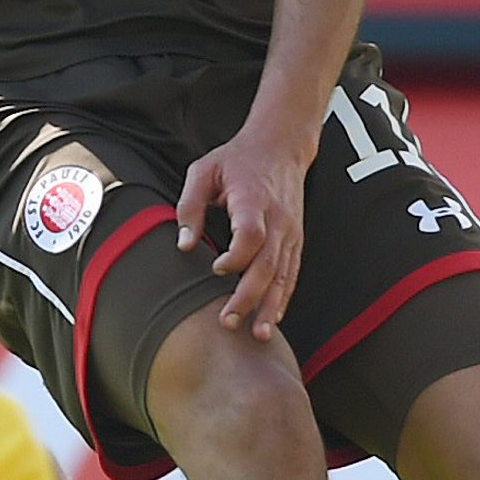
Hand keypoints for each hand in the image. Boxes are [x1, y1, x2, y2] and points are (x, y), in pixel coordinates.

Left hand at [176, 123, 310, 340]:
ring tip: (257, 334)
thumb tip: (183, 245)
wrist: (281, 146)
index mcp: (253, 200)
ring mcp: (291, 232)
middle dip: (248, 296)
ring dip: (270, 307)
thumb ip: (189, 207)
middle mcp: (278, 220)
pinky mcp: (296, 240)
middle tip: (228, 320)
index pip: (251, 234)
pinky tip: (272, 319)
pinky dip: (282, 299)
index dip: (236, 256)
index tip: (216, 268)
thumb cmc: (237, 159)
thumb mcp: (203, 171)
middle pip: (268, 264)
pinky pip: (291, 274)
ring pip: (283, 276)